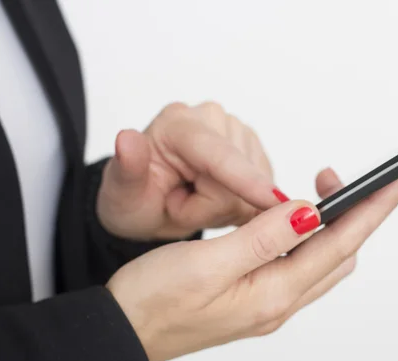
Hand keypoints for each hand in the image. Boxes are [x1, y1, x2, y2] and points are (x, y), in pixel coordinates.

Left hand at [97, 102, 286, 240]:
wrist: (147, 200)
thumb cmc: (133, 200)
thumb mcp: (121, 196)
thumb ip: (128, 170)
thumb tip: (126, 139)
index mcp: (176, 125)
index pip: (218, 156)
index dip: (247, 181)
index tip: (275, 202)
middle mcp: (210, 117)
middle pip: (243, 179)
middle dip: (216, 207)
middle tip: (183, 206)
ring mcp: (235, 129)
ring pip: (258, 185)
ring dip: (229, 205)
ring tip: (198, 201)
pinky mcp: (253, 145)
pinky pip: (265, 188)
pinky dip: (243, 201)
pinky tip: (216, 197)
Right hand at [106, 171, 397, 360]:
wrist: (123, 330)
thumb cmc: (154, 301)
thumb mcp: (209, 263)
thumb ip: (264, 237)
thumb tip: (309, 212)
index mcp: (273, 294)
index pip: (339, 244)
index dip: (371, 210)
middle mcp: (277, 302)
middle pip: (337, 253)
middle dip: (355, 214)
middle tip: (345, 178)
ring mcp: (267, 302)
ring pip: (318, 260)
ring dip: (330, 225)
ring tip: (321, 191)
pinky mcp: (253, 296)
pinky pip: (295, 264)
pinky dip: (303, 237)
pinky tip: (289, 220)